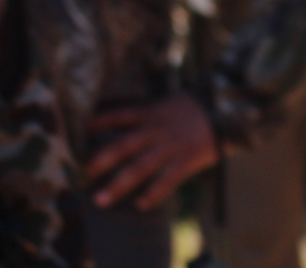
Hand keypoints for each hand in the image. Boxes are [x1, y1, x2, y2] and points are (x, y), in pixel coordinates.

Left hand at [86, 93, 218, 209]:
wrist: (228, 111)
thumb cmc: (197, 106)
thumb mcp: (170, 100)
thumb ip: (149, 109)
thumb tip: (123, 114)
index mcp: (152, 113)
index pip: (119, 116)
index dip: (98, 122)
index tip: (77, 131)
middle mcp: (157, 131)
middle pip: (123, 146)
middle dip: (100, 160)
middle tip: (81, 174)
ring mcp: (170, 147)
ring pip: (140, 168)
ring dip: (119, 185)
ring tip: (100, 200)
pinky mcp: (185, 161)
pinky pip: (167, 180)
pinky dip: (154, 193)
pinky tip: (141, 205)